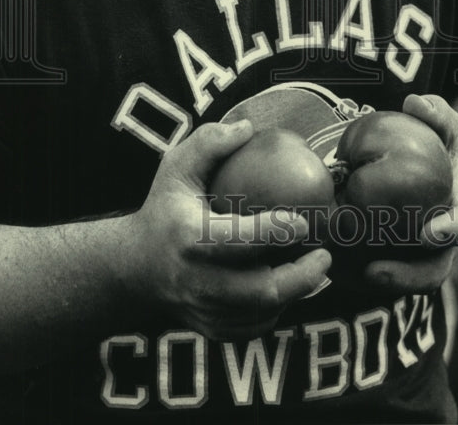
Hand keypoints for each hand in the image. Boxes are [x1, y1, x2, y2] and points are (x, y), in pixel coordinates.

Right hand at [115, 120, 331, 339]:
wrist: (132, 268)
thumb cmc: (162, 210)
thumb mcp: (175, 168)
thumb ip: (209, 143)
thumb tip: (247, 127)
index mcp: (190, 239)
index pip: (239, 241)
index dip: (276, 232)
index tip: (303, 220)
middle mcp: (197, 281)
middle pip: (260, 291)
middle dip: (302, 276)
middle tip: (325, 255)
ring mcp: (205, 311)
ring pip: (262, 313)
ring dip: (295, 292)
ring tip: (315, 267)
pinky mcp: (212, 329)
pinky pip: (255, 326)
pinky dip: (278, 308)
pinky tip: (291, 285)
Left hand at [358, 94, 457, 296]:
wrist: (440, 172)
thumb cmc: (441, 144)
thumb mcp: (445, 124)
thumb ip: (436, 113)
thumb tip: (415, 103)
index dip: (449, 232)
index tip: (428, 233)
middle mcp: (443, 242)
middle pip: (432, 270)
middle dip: (405, 276)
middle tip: (373, 270)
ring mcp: (420, 256)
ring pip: (402, 280)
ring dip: (372, 284)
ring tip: (341, 275)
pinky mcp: (396, 260)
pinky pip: (377, 274)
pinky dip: (354, 276)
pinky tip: (326, 267)